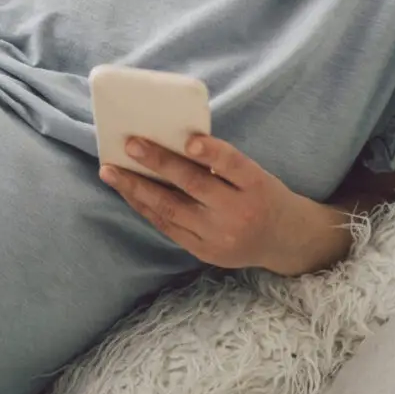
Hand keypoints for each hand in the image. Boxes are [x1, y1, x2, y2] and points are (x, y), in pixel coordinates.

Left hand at [98, 134, 312, 272]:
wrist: (283, 241)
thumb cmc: (261, 194)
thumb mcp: (254, 174)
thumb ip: (222, 162)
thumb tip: (170, 141)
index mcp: (256, 185)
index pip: (233, 164)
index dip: (212, 152)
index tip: (189, 141)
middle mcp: (238, 212)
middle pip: (194, 185)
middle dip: (158, 164)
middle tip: (130, 144)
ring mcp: (219, 236)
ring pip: (171, 210)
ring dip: (137, 188)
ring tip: (111, 171)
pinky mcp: (204, 252)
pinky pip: (168, 227)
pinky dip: (145, 207)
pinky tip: (127, 192)